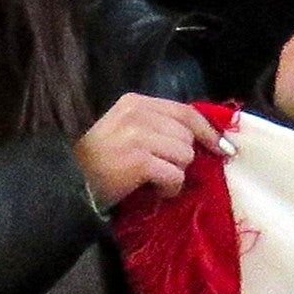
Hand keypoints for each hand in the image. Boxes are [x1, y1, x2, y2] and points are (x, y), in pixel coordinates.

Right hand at [74, 93, 224, 207]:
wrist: (68, 182)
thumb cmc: (99, 160)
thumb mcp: (127, 130)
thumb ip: (158, 126)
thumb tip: (201, 139)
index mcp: (136, 102)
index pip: (185, 112)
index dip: (208, 131)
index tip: (224, 148)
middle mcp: (137, 113)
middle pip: (187, 136)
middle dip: (182, 158)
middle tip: (164, 170)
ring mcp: (138, 136)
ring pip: (185, 155)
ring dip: (176, 173)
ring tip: (155, 180)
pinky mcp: (139, 160)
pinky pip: (175, 175)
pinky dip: (170, 187)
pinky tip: (156, 191)